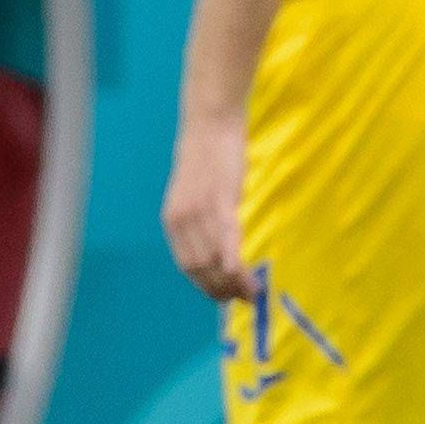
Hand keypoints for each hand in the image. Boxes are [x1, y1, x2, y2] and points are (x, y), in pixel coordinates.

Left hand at [162, 118, 248, 301]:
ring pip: (214, 259)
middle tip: (244, 299)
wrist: (210, 124)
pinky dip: (235, 261)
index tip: (224, 298)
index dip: (207, 287)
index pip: (187, 266)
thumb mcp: (195, 195)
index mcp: (172, 221)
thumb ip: (200, 222)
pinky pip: (227, 238)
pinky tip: (246, 276)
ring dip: (234, 282)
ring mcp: (200, 211)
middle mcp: (181, 220)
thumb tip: (217, 251)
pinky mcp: (221, 200)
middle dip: (222, 290)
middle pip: (200, 269)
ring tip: (252, 293)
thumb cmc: (207, 158)